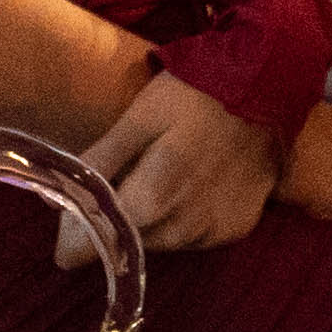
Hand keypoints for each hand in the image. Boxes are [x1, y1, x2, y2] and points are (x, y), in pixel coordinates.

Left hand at [80, 71, 281, 254]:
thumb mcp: (139, 117)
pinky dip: (187, 216)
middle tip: (130, 173)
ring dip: (153, 219)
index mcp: (151, 201)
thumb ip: (98, 163)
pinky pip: (194, 236)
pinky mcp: (237, 228)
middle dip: (118, 218)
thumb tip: (57, 203)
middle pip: (124, 244)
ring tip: (167, 173)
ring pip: (160, 241)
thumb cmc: (198, 91)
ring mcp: (213, 231)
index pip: (87, 250)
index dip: (74, 231)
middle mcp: (182, 229)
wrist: (274, 81)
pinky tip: (198, 182)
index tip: (79, 205)